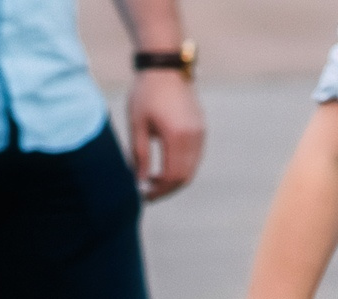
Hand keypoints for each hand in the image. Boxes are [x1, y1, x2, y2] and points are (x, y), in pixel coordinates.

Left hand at [128, 69, 204, 200]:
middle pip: (184, 177)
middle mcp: (194, 137)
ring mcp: (200, 132)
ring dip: (174, 180)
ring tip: (154, 180)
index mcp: (177, 136)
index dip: (158, 190)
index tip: (143, 195)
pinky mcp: (201, 128)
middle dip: (167, 189)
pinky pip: (194, 157)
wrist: (165, 65)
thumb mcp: (137, 124)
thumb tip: (140, 182)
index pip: (172, 177)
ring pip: (191, 169)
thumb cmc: (146, 92)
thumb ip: (138, 155)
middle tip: (148, 193)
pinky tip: (165, 165)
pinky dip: (181, 167)